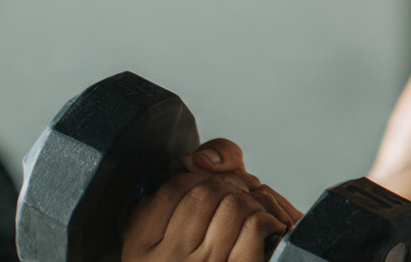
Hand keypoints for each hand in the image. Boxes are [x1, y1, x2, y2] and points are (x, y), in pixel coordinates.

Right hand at [122, 139, 302, 261]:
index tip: (213, 184)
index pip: (171, 188)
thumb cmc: (213, 243)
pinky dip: (269, 218)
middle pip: (205, 193)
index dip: (199, 177)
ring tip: (254, 210)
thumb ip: (201, 166)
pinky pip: (254, 226)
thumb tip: (202, 158)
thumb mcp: (189, 205)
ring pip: (233, 205)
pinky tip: (269, 227)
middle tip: (242, 194)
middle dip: (232, 183)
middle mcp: (166, 259)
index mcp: (141, 244)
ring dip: (254, 200)